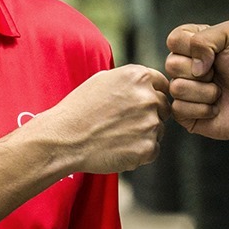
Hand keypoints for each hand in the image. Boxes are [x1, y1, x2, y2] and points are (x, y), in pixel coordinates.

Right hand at [24, 64, 168, 174]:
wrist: (64, 139)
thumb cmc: (79, 109)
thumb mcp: (103, 80)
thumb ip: (132, 79)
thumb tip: (150, 84)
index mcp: (139, 77)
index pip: (163, 85)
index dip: (152, 95)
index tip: (139, 104)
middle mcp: (149, 98)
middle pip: (164, 108)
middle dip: (150, 115)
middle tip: (124, 124)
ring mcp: (150, 124)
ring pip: (159, 130)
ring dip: (144, 134)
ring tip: (116, 136)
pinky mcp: (148, 148)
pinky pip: (153, 150)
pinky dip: (139, 152)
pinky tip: (118, 148)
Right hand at [165, 21, 228, 139]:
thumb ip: (206, 37)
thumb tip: (193, 66)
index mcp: (191, 45)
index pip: (174, 40)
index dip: (194, 48)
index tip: (216, 54)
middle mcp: (182, 67)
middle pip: (171, 64)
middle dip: (202, 71)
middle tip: (218, 74)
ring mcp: (182, 91)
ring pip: (176, 88)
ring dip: (206, 92)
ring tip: (219, 92)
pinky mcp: (184, 114)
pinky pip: (179, 109)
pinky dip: (203, 109)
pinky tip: (215, 108)